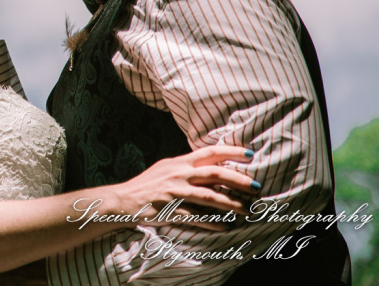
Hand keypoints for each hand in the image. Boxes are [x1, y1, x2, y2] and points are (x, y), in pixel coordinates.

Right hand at [117, 145, 258, 230]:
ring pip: (209, 196)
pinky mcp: (170, 210)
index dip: (231, 151)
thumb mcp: (166, 168)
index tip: (250, 154)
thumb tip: (213, 168)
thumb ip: (187, 167)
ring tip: (247, 210)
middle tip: (256, 187)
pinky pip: (196, 217)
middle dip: (238, 179)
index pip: (209, 152)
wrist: (122, 200)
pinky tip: (226, 226)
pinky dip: (213, 222)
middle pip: (214, 173)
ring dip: (231, 203)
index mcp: (178, 162)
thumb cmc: (147, 185)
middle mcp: (178, 174)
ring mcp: (174, 192)